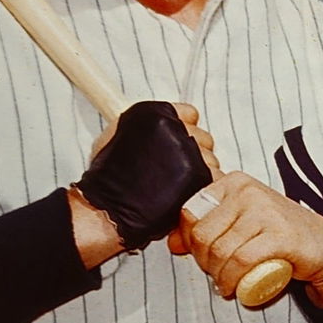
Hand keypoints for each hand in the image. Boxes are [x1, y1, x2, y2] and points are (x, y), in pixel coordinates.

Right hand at [70, 102, 217, 265]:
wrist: (108, 208)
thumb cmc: (108, 179)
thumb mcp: (115, 137)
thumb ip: (143, 130)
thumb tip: (161, 130)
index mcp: (156, 114)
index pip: (190, 114)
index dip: (185, 132)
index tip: (178, 145)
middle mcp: (175, 128)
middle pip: (204, 139)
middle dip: (195, 155)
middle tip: (175, 172)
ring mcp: (189, 151)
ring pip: (211, 161)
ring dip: (200, 174)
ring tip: (176, 187)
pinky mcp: (199, 175)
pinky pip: (215, 180)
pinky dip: (204, 190)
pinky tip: (185, 196)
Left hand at [169, 171, 322, 304]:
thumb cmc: (281, 236)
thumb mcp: (240, 225)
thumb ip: (206, 229)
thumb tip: (172, 243)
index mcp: (234, 183)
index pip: (190, 212)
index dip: (189, 242)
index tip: (203, 258)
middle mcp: (248, 191)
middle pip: (202, 234)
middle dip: (203, 263)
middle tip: (217, 275)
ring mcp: (265, 211)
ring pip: (220, 250)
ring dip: (218, 276)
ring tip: (227, 284)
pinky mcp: (280, 235)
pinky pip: (241, 261)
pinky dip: (233, 280)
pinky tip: (235, 289)